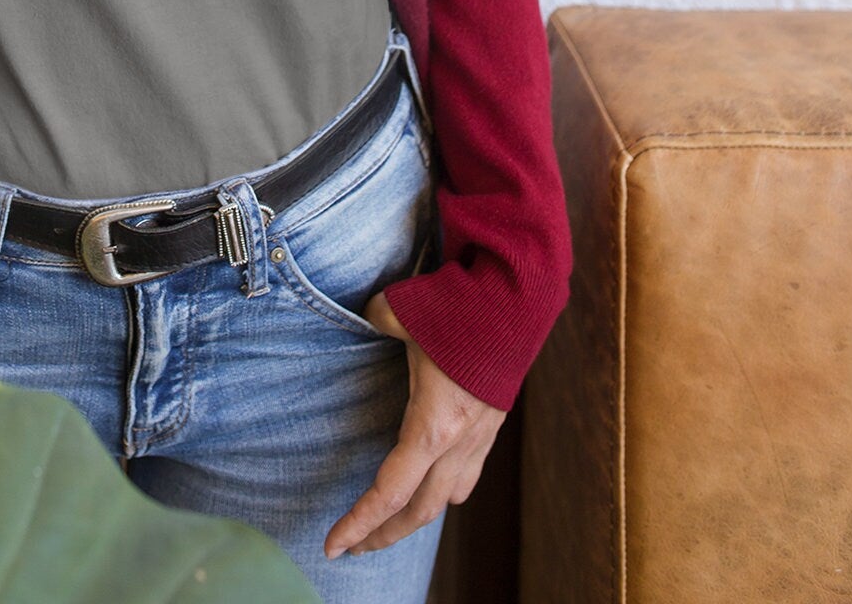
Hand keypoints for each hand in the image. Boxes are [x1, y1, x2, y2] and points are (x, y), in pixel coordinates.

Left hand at [323, 292, 506, 559]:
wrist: (519, 304)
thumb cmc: (461, 309)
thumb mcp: (403, 310)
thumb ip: (376, 316)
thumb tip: (367, 314)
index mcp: (433, 426)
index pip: (390, 493)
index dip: (359, 523)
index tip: (333, 546)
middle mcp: (458, 444)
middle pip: (418, 512)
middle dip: (382, 535)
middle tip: (351, 547)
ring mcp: (479, 439)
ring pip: (446, 501)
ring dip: (414, 520)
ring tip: (387, 526)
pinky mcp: (492, 428)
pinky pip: (467, 478)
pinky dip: (444, 494)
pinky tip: (431, 490)